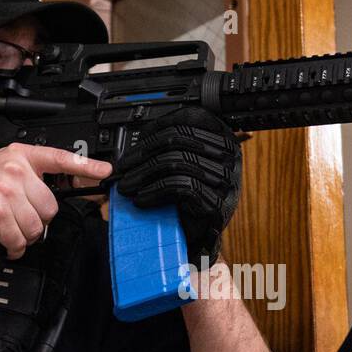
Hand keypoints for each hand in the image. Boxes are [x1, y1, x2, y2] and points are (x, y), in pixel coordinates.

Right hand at [0, 143, 110, 258]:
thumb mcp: (2, 170)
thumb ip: (30, 175)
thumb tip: (58, 190)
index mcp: (19, 156)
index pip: (59, 158)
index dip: (86, 166)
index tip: (105, 171)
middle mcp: (14, 170)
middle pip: (50, 206)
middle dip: (37, 219)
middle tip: (18, 218)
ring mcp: (6, 190)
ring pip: (37, 226)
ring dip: (25, 235)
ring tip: (9, 229)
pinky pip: (21, 239)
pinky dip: (14, 247)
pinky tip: (4, 240)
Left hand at [113, 107, 241, 264]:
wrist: (198, 233)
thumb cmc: (188, 198)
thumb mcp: (180, 162)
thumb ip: (167, 145)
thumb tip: (136, 139)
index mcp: (222, 137)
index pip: (189, 118)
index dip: (158, 128)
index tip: (136, 144)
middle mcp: (229, 155)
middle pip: (179, 140)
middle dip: (143, 155)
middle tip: (123, 168)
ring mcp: (226, 179)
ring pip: (177, 163)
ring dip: (144, 175)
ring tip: (127, 186)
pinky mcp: (218, 202)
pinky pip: (181, 188)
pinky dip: (154, 192)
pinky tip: (141, 199)